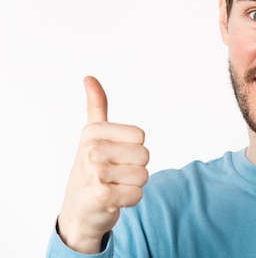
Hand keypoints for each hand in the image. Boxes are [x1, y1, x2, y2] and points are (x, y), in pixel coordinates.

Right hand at [57, 76, 149, 252]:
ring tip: (113, 187)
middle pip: (145, 156)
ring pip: (143, 176)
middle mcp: (91, 149)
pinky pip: (137, 194)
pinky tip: (113, 201)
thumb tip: (89, 78)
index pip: (141, 136)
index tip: (114, 156)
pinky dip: (130, 200)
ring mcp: (95, 172)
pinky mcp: (102, 196)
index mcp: (93, 131)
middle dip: (135, 169)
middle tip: (114, 176)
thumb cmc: (91, 170)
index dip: (134, 149)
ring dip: (133, 186)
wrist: (77, 212)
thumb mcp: (92, 136)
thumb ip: (96, 107)